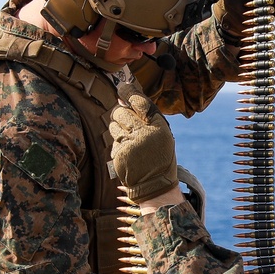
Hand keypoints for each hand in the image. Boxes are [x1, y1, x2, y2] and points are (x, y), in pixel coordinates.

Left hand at [109, 89, 178, 203]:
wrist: (155, 186)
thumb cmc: (159, 158)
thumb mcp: (162, 136)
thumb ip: (145, 117)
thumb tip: (122, 99)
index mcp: (159, 128)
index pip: (141, 102)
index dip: (129, 92)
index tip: (122, 87)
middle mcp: (146, 134)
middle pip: (122, 112)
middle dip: (121, 114)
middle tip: (128, 123)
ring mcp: (131, 144)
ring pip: (114, 124)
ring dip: (118, 129)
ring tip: (130, 140)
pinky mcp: (120, 154)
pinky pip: (112, 140)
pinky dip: (117, 143)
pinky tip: (127, 152)